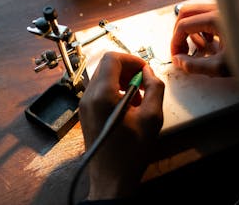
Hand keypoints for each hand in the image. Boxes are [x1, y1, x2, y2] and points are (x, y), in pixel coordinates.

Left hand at [79, 52, 164, 199]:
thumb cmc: (132, 151)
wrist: (111, 179)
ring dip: (123, 79)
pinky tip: (129, 107)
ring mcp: (84, 105)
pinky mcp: (86, 112)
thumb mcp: (152, 117)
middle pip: (107, 65)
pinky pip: (100, 90)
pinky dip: (115, 90)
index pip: (112, 58)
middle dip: (128, 69)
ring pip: (103, 76)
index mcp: (102, 95)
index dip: (132, 59)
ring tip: (139, 98)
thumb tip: (148, 73)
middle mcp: (88, 96)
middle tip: (145, 83)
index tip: (145, 71)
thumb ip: (154, 88)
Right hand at [171, 3, 230, 76]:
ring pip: (196, 12)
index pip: (184, 25)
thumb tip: (178, 61)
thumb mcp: (221, 66)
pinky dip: (202, 27)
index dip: (175, 42)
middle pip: (185, 12)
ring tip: (199, 48)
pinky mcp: (229, 12)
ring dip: (190, 29)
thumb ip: (195, 66)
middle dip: (179, 32)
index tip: (177, 56)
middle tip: (181, 50)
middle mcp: (219, 8)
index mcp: (216, 18)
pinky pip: (207, 14)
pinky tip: (210, 42)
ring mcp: (225, 8)